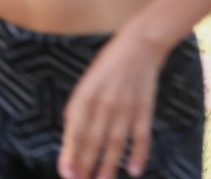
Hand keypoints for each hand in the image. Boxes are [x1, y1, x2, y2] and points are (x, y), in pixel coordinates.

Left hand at [57, 29, 168, 178]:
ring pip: (115, 142)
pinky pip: (141, 135)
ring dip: (108, 164)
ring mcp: (125, 107)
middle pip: (93, 140)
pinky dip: (139, 153)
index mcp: (86, 95)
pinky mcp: (144, 109)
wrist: (140, 45)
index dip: (70, 152)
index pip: (76, 130)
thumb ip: (80, 104)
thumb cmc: (109, 64)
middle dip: (85, 164)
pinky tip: (134, 170)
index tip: (65, 172)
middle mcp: (104, 103)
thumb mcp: (87, 80)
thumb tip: (70, 125)